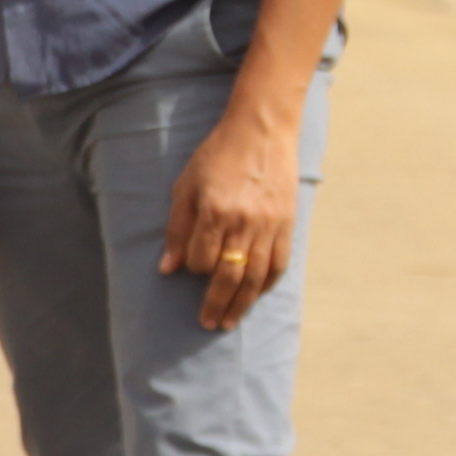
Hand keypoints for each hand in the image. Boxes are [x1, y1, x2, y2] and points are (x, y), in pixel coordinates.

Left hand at [163, 100, 302, 331]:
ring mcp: (270, 226)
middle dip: (216, 303)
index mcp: (215, 211)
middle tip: (207, 324)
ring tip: (229, 321)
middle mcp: (244, 223)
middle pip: (229, 276)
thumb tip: (168, 268)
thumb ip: (178, 228)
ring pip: (256, 277)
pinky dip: (267, 285)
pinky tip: (256, 297)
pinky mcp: (288, 225)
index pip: (202, 259)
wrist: (261, 131)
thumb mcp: (186, 184)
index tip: (191, 268)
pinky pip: (278, 265)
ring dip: (242, 303)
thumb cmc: (217, 155)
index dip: (194, 267)